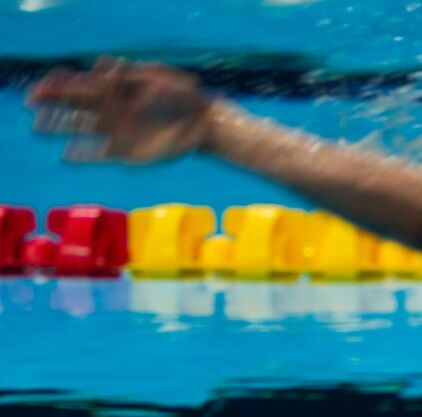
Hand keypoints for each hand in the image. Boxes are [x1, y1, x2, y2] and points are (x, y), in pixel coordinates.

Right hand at [27, 58, 212, 163]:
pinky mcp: (128, 153)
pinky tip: (66, 156)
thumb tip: (101, 67)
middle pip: (76, 106)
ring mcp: (118, 132)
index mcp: (116, 89)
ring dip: (60, 128)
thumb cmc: (181, 93)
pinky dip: (84, 155)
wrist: (202, 121)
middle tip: (31, 103)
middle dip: (53, 103)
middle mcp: (113, 111)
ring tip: (38, 128)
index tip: (43, 86)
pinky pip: (100, 155)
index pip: (82, 86)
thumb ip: (129, 74)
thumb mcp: (156, 77)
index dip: (61, 86)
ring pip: (82, 130)